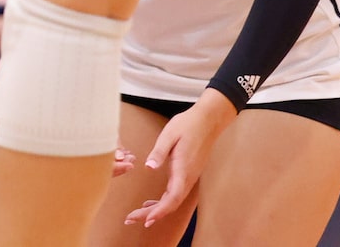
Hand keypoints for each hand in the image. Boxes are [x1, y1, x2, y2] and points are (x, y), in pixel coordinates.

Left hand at [123, 90, 233, 230]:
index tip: (146, 219)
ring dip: (157, 209)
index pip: (172, 198)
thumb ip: (159, 152)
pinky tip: (151, 203)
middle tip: (132, 219)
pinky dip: (163, 201)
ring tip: (138, 215)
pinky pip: (175, 193)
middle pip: (171, 203)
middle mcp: (188, 177)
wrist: (207, 120)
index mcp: (183, 169)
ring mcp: (189, 176)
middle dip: (152, 214)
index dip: (160, 211)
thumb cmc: (187, 125)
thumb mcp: (169, 134)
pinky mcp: (187, 173)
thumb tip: (148, 168)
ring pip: (173, 200)